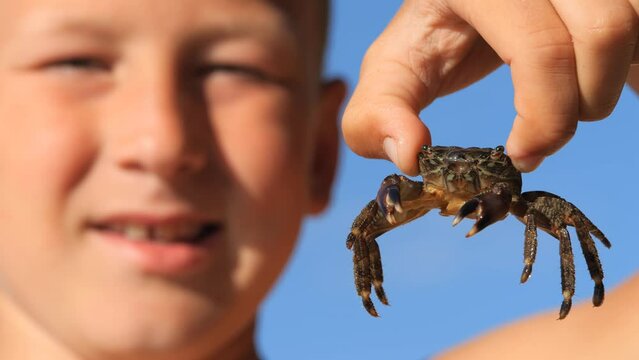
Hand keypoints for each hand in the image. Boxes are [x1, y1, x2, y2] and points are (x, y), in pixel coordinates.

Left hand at [342, 0, 638, 174]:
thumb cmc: (430, 35)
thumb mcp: (393, 72)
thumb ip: (377, 117)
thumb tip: (410, 155)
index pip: (541, 49)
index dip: (545, 117)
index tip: (523, 155)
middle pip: (604, 33)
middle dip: (583, 104)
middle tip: (548, 133)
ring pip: (633, 24)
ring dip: (608, 82)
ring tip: (567, 99)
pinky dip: (629, 61)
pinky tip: (591, 76)